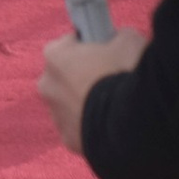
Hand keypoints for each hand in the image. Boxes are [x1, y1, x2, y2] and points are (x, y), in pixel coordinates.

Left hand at [38, 26, 145, 153]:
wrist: (131, 124)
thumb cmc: (125, 74)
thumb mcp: (128, 40)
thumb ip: (117, 37)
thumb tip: (120, 40)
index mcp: (54, 56)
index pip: (69, 44)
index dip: (90, 45)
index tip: (106, 50)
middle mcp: (48, 85)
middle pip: (66, 76)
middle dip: (85, 76)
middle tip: (113, 78)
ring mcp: (57, 116)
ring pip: (71, 105)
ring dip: (88, 104)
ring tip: (117, 105)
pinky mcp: (70, 141)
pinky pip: (81, 130)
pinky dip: (95, 127)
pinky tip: (114, 124)